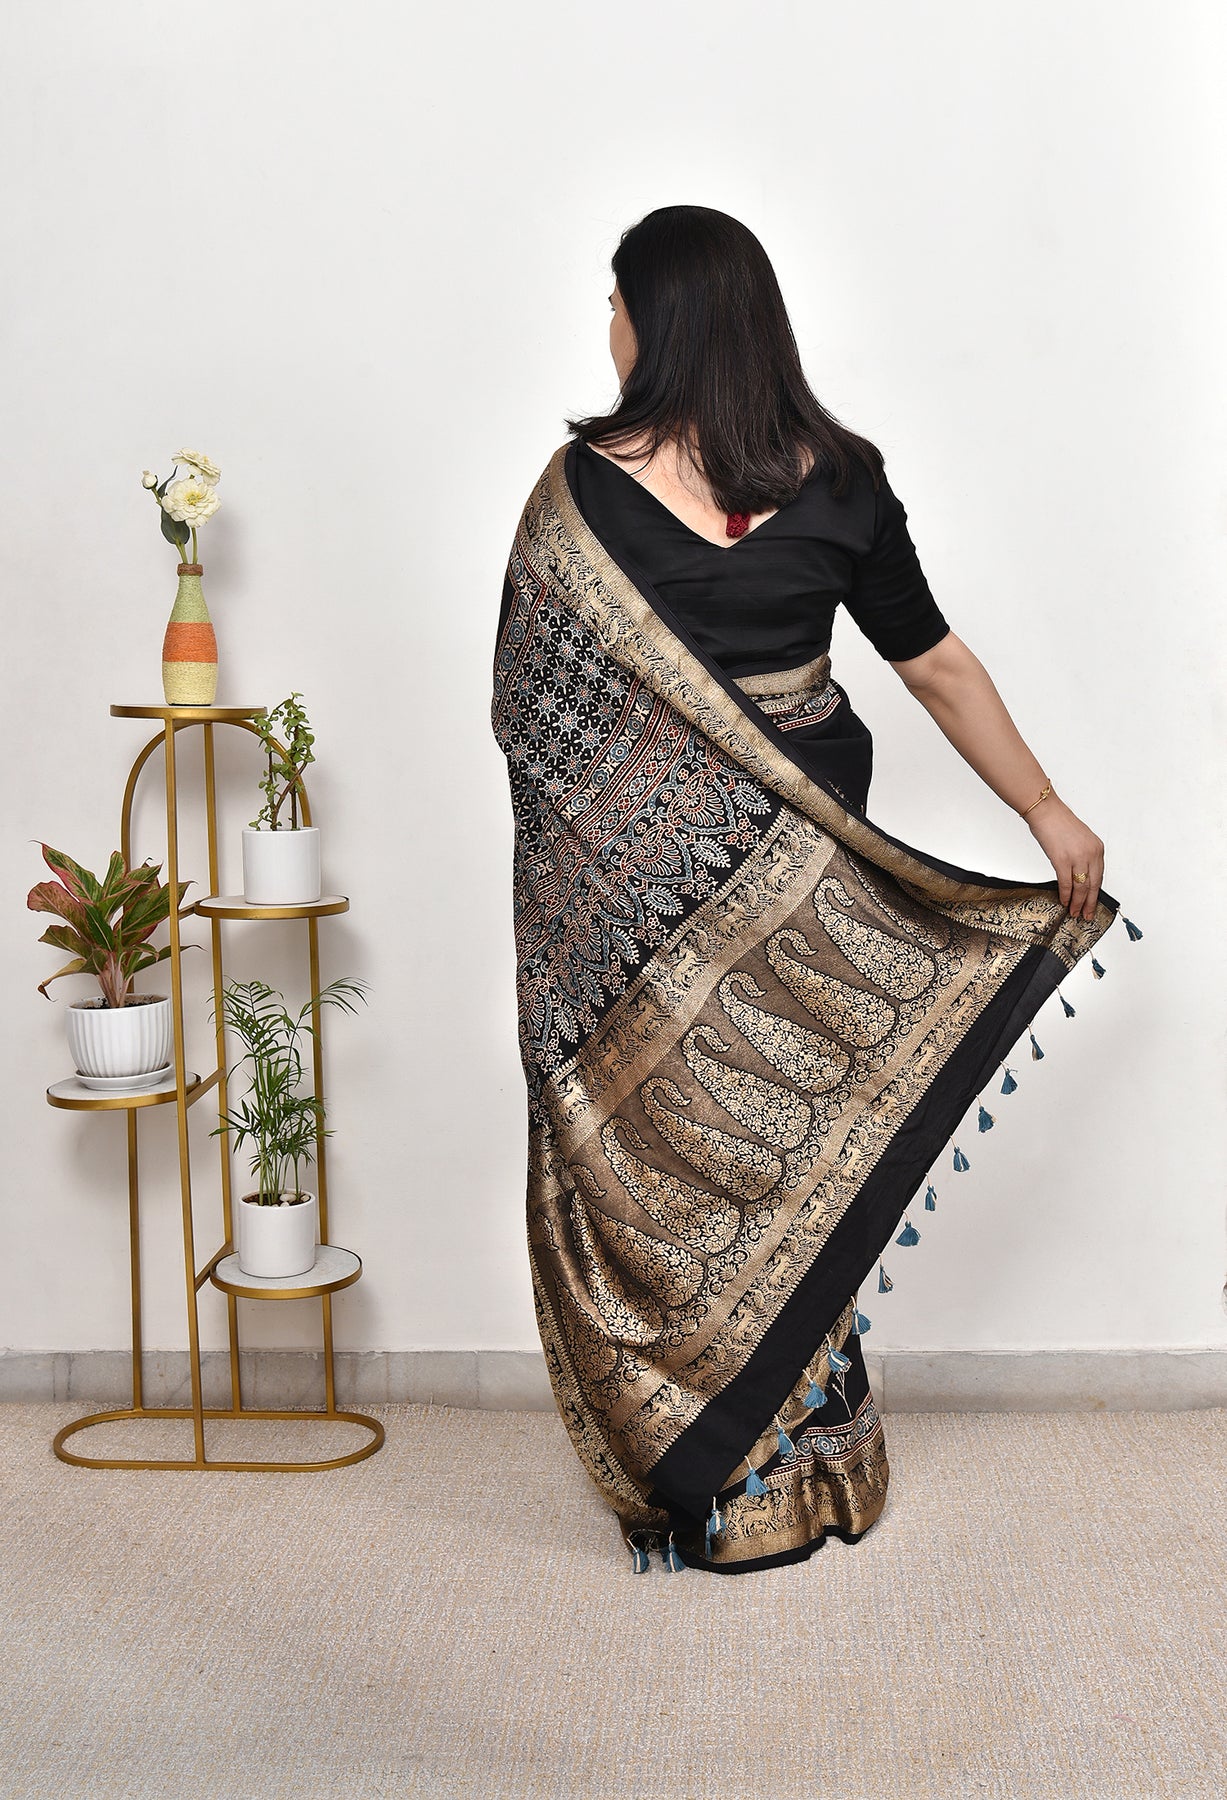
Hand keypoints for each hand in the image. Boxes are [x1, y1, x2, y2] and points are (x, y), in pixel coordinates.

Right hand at [1025, 794, 1104, 921]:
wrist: (1045, 811)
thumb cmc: (1058, 823)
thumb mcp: (1080, 839)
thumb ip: (1084, 856)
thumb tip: (1080, 875)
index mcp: (1097, 848)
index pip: (1099, 877)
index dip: (1095, 893)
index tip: (1092, 903)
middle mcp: (1091, 853)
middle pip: (1093, 885)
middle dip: (1089, 903)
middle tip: (1086, 915)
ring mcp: (1077, 857)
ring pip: (1081, 887)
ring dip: (1077, 902)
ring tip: (1074, 912)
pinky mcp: (1062, 860)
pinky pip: (1066, 883)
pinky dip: (1066, 895)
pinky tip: (1064, 901)